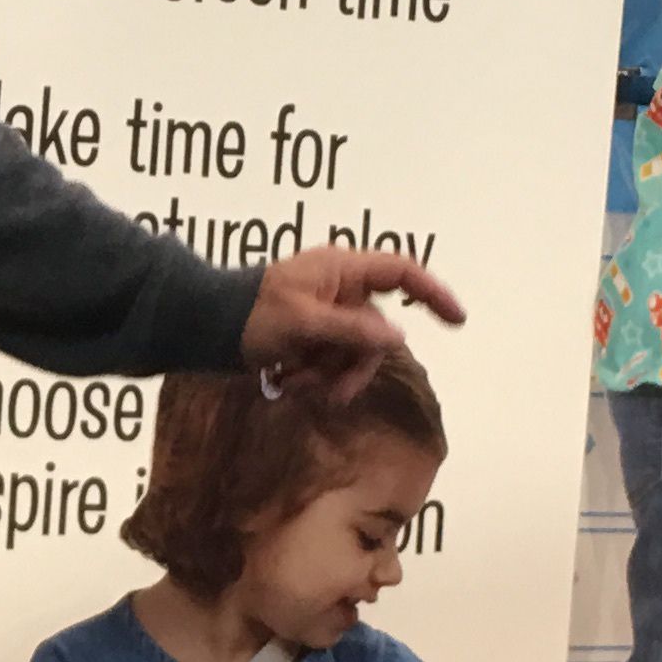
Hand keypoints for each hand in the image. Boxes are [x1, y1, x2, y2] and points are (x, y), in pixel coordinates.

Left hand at [239, 245, 467, 398]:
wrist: (204, 326)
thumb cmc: (251, 314)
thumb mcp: (304, 323)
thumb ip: (353, 331)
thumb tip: (399, 338)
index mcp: (341, 269)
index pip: (401, 272)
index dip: (433, 292)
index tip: (457, 320)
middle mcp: (339, 289)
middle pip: (376, 331)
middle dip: (355, 366)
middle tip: (333, 393)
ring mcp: (325, 315)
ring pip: (353, 353)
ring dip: (329, 376)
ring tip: (295, 384)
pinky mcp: (310, 337)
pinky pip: (330, 361)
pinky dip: (313, 376)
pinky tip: (286, 381)